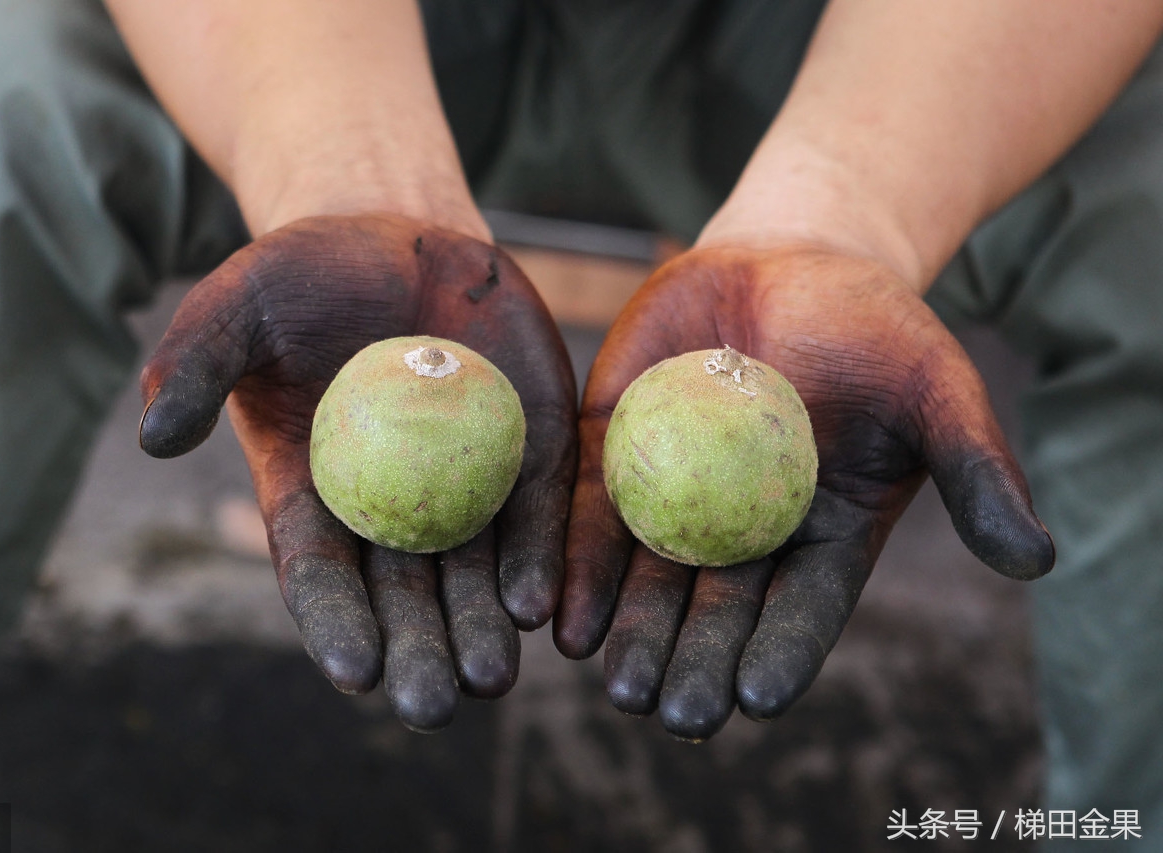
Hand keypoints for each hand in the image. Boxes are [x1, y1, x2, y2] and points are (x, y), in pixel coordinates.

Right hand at [138, 214, 576, 731]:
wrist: (397, 236)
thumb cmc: (302, 277)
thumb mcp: (236, 306)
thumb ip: (193, 363)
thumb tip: (153, 437)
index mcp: (314, 494)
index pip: (322, 575)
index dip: (336, 624)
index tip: (354, 672)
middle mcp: (390, 506)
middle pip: (404, 596)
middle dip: (418, 653)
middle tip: (432, 707)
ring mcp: (463, 485)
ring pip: (473, 575)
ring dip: (482, 630)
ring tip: (493, 677)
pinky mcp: (523, 453)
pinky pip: (534, 515)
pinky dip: (537, 560)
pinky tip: (540, 605)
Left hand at [554, 245, 1052, 739]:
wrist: (792, 258)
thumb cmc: (877, 327)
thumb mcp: (937, 390)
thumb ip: (975, 471)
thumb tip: (1036, 561)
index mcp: (821, 536)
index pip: (801, 611)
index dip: (780, 654)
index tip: (755, 699)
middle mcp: (743, 532)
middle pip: (716, 611)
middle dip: (692, 662)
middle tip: (671, 712)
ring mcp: (675, 494)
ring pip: (647, 577)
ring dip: (629, 631)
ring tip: (615, 680)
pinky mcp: (618, 450)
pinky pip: (592, 511)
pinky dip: (576, 560)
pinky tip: (556, 609)